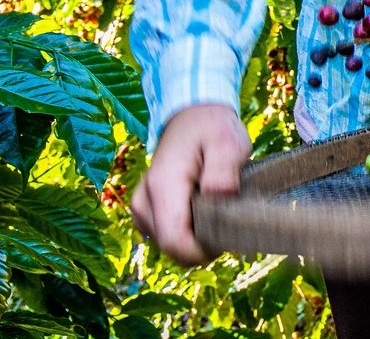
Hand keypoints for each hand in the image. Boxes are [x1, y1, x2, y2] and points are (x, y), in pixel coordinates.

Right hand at [131, 104, 250, 264]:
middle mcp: (144, 201)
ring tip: (216, 206)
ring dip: (197, 237)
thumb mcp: (228, 142)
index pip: (174, 241)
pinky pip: (169, 238)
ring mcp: (141, 209)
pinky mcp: (145, 214)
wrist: (192, 119)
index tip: (228, 235)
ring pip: (171, 246)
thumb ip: (223, 171)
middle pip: (173, 248)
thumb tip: (218, 199)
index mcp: (163, 185)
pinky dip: (189, 232)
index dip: (203, 250)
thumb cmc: (212, 130)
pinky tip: (204, 209)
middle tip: (228, 215)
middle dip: (204, 244)